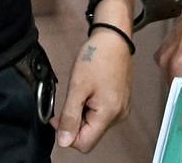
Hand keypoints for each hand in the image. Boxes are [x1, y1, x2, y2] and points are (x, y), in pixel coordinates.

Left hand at [54, 28, 131, 152]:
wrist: (114, 37)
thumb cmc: (98, 56)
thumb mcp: (77, 87)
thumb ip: (70, 117)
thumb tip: (64, 141)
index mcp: (109, 114)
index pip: (84, 144)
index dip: (68, 134)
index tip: (59, 117)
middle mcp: (118, 115)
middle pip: (90, 135)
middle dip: (75, 122)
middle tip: (71, 99)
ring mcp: (121, 109)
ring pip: (95, 125)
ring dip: (82, 114)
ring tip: (83, 91)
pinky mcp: (121, 102)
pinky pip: (101, 115)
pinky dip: (91, 107)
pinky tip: (90, 91)